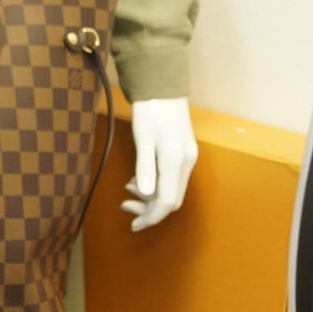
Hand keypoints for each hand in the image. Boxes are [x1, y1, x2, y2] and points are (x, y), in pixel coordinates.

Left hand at [122, 98, 197, 229]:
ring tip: (127, 189)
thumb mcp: (143, 137)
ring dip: (150, 196)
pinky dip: (155, 184)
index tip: (134, 225)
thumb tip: (145, 194)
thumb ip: (146, 166)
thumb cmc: (150, 109)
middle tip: (125, 206)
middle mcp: (186, 162)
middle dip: (149, 209)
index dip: (151, 217)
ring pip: (171, 189)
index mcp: (176, 160)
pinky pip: (172, 178)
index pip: (167, 202)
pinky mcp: (183, 152)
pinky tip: (139, 178)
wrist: (163, 85)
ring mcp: (187, 157)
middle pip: (171, 200)